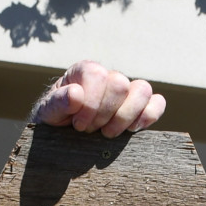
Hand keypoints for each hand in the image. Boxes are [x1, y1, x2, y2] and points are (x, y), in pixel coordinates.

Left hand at [33, 60, 166, 136]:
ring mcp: (127, 90)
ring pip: (142, 90)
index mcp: (85, 71)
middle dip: (104, 113)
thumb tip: (76, 94)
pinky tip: (132, 130)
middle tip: (88, 130)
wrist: (63, 135)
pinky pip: (157, 103)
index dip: (90, 103)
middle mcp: (108, 76)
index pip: (97, 75)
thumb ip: (57, 102)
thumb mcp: (47, 112)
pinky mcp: (140, 107)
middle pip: (120, 84)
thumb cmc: (55, 120)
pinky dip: (149, 116)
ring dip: (125, 117)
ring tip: (108, 133)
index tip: (77, 124)